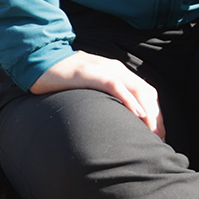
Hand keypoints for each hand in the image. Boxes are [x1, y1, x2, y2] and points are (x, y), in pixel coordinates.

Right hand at [30, 50, 165, 139]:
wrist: (41, 60)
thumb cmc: (64, 78)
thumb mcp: (91, 87)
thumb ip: (105, 97)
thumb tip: (116, 120)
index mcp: (118, 73)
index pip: (146, 92)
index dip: (155, 113)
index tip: (157, 134)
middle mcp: (117, 69)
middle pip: (146, 92)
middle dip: (155, 116)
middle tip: (157, 138)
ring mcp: (105, 70)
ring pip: (137, 88)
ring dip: (147, 111)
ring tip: (151, 131)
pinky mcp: (92, 73)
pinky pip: (116, 85)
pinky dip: (129, 99)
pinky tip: (137, 113)